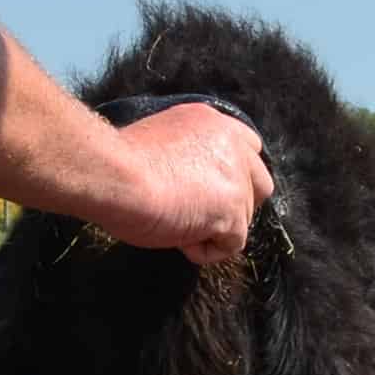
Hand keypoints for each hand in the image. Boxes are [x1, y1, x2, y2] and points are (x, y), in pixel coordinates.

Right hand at [101, 103, 271, 265]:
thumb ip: (187, 153)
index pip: (248, 148)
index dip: (231, 174)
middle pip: (258, 183)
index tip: (206, 189)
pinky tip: (178, 239)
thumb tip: (187, 179)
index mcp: (214, 123)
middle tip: (199, 213)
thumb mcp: (160, 140)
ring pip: (244, 218)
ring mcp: (237, 179)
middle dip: (235, 203)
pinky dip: (205, 250)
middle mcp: (233, 145)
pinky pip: (232, 245)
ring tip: (175, 224)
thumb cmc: (119, 163)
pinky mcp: (232, 212)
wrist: (115, 175)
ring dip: (213, 228)